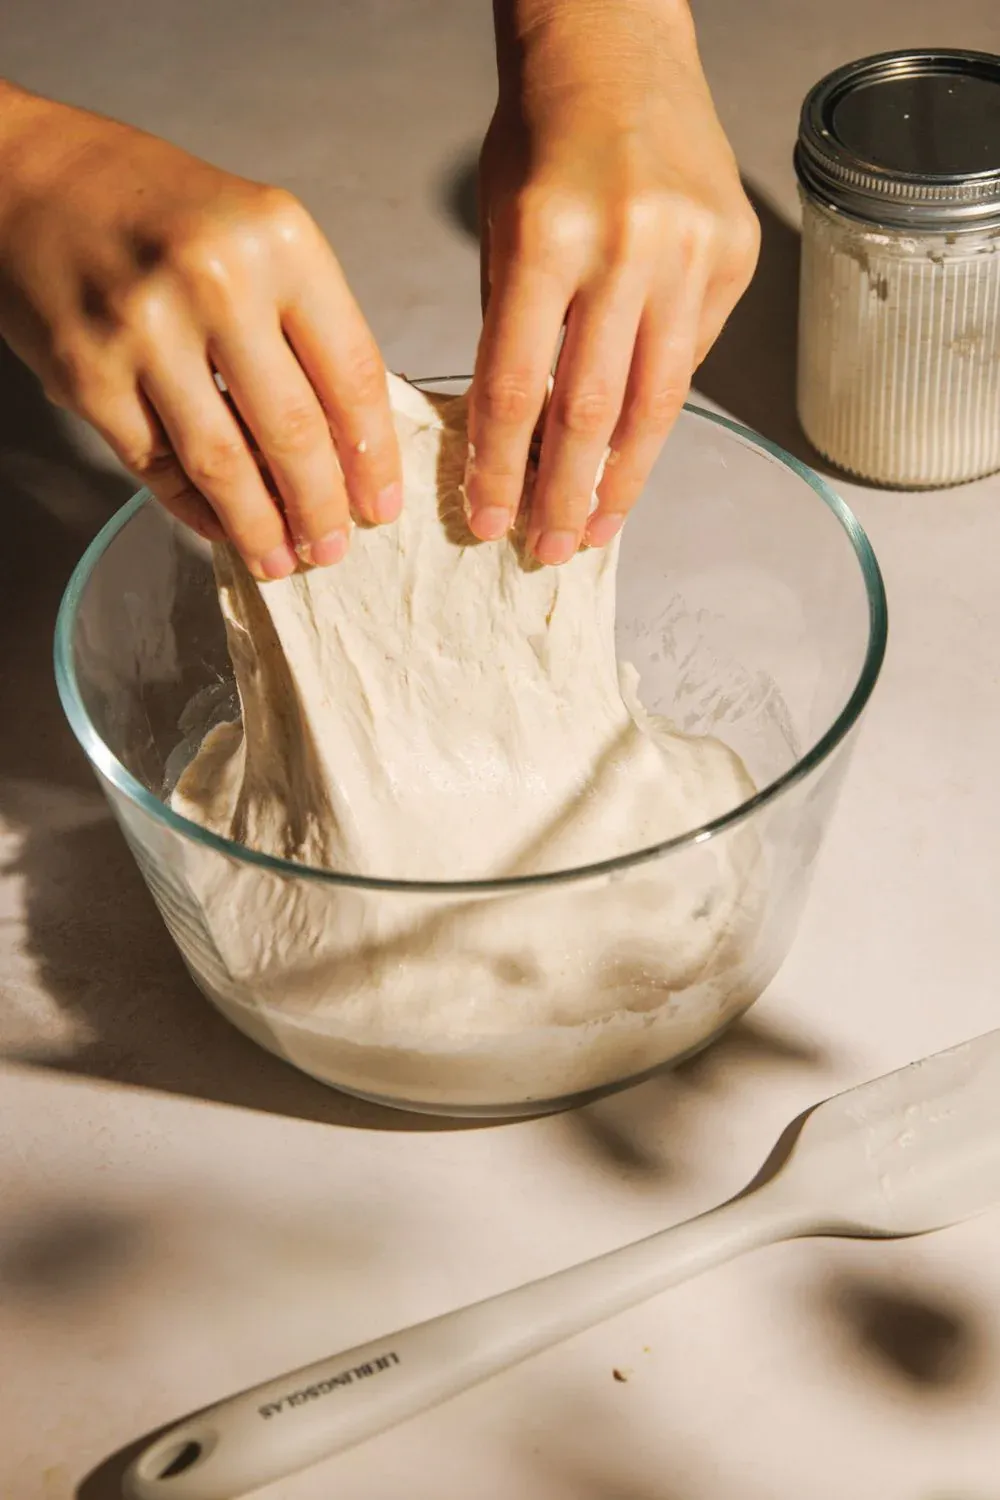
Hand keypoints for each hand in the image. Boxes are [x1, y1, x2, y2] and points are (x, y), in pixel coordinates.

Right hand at [0, 84, 400, 577]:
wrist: (32, 179)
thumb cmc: (155, 209)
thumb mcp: (255, 235)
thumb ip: (303, 326)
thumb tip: (346, 447)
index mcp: (278, 240)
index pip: (352, 374)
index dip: (373, 456)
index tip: (380, 505)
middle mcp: (215, 280)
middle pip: (292, 431)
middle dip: (320, 509)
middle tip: (332, 549)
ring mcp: (144, 330)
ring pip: (223, 465)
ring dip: (259, 527)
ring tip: (281, 559)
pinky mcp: (86, 374)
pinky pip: (157, 465)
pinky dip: (195, 507)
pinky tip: (221, 525)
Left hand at [467, 0, 758, 563]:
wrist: (619, 46)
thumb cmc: (542, 134)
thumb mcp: (498, 225)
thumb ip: (512, 329)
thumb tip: (515, 442)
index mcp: (545, 235)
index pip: (514, 385)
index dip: (499, 467)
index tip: (488, 518)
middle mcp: (626, 246)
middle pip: (590, 410)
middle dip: (564, 495)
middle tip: (547, 549)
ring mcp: (689, 251)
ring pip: (655, 402)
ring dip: (622, 479)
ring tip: (596, 528)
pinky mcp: (733, 255)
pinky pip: (689, 359)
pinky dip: (656, 413)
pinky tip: (633, 454)